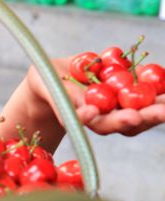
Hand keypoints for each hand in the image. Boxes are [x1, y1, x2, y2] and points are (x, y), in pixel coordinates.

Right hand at [24, 58, 164, 139]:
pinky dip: (159, 85)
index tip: (130, 117)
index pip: (102, 124)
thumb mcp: (47, 85)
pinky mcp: (126, 88)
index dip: (116, 121)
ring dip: (158, 105)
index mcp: (86, 118)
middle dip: (147, 116)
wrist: (54, 76)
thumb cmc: (46, 83)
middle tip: (162, 111)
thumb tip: (87, 112)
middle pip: (129, 121)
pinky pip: (146, 89)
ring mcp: (118, 103)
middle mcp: (106, 115)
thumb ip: (63, 99)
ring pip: (141, 108)